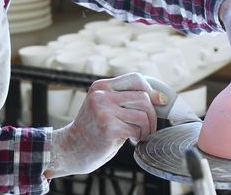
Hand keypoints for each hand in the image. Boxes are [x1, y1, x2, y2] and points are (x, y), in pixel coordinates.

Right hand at [45, 73, 166, 177]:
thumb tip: (161, 97)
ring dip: (147, 128)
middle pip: (143, 97)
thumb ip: (124, 99)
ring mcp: (104, 111)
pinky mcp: (108, 128)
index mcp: (101, 86)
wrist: (69, 150)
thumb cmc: (93, 130)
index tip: (160, 102)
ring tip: (139, 135)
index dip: (152, 89)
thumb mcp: (105, 108)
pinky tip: (131, 141)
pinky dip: (139, 137)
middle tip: (148, 128)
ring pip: (143, 114)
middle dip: (153, 115)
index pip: (136, 78)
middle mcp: (101, 95)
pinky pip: (137, 129)